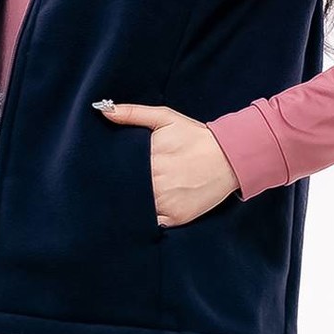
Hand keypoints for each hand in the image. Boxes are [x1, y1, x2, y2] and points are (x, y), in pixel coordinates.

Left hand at [95, 102, 239, 226]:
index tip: (106, 167)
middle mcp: (156, 183)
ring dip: (131, 202)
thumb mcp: (165, 117)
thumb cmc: (195, 136)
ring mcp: (166, 203)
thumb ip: (133, 113)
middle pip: (125, 189)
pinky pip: (151, 223)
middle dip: (119, 185)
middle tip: (116, 182)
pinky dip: (146, 218)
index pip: (117, 169)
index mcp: (150, 158)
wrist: (229, 157)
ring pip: (135, 207)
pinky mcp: (176, 218)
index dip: (111, 169)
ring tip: (130, 194)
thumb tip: (104, 110)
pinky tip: (146, 207)